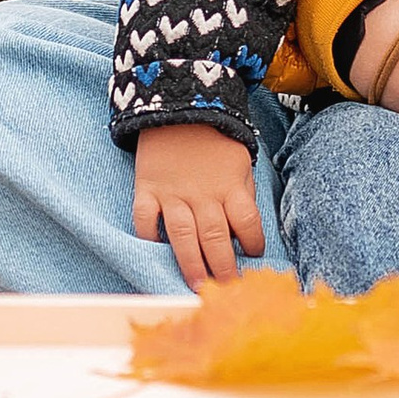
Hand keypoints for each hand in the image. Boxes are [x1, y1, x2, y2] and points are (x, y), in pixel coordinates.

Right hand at [132, 122, 265, 288]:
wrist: (178, 107)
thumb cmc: (215, 140)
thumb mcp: (241, 160)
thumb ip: (244, 193)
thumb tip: (246, 228)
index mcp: (230, 186)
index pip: (247, 222)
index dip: (254, 242)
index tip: (253, 255)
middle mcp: (202, 194)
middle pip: (215, 238)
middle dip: (222, 268)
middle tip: (226, 290)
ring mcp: (172, 193)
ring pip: (182, 236)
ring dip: (190, 264)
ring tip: (197, 286)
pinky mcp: (146, 190)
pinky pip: (145, 219)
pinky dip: (148, 238)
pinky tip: (156, 253)